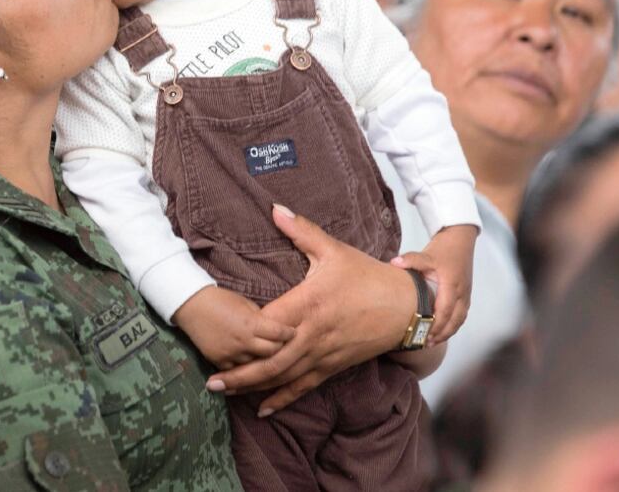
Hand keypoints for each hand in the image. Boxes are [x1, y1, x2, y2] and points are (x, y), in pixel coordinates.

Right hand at [173, 286, 294, 369]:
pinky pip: (237, 370)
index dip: (289, 334)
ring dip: (260, 359)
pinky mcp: (219, 361)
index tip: (293, 333)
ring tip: (264, 354)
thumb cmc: (220, 299)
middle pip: (272, 352)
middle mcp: (244, 341)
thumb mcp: (246, 304)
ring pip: (256, 365)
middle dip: (279, 348)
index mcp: (252, 324)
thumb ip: (261, 319)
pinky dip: (243, 366)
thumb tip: (275, 330)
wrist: (191, 305)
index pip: (280, 334)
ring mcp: (231, 353)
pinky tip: (245, 361)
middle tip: (282, 345)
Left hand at [205, 204, 414, 414]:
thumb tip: (274, 208)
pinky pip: (304, 387)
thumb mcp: (333, 250)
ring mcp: (323, 354)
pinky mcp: (333, 366)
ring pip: (283, 378)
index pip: (269, 325)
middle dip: (239, 374)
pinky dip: (283, 399)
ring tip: (225, 393)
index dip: (245, 336)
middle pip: (270, 361)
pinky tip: (263, 409)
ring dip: (253, 388)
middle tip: (211, 382)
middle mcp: (312, 334)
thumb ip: (301, 232)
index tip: (218, 341)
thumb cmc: (368, 277)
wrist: (407, 308)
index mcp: (308, 304)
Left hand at [390, 224, 476, 343]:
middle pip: (455, 320)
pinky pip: (462, 315)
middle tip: (426, 343)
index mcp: (452, 285)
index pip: (445, 310)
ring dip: (448, 332)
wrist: (460, 240)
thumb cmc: (442, 249)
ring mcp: (466, 294)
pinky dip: (453, 325)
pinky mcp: (466, 294)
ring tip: (432, 342)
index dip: (436, 324)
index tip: (425, 335)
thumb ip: (411, 259)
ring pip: (460, 319)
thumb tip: (394, 263)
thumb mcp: (426, 254)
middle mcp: (462, 292)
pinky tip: (442, 331)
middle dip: (442, 333)